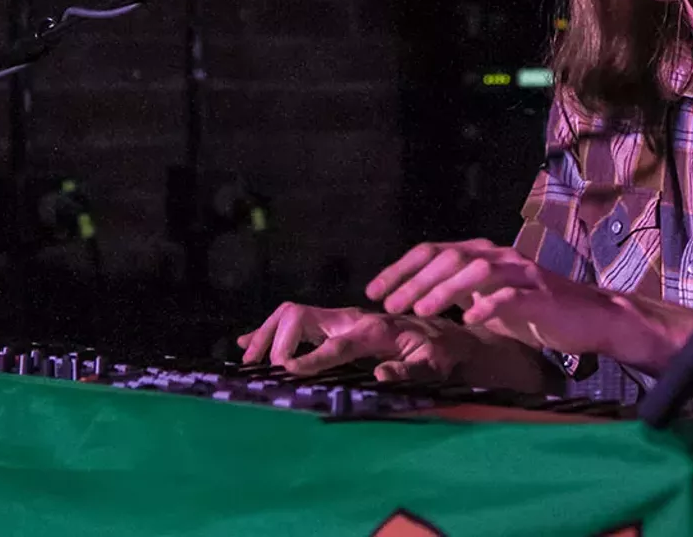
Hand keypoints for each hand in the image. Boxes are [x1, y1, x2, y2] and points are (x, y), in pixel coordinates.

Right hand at [236, 302, 477, 380]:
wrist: (444, 333)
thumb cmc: (439, 353)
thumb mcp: (433, 366)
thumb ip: (409, 372)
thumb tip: (380, 376)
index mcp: (374, 330)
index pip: (335, 344)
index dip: (311, 357)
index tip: (287, 371)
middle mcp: (352, 319)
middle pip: (300, 316)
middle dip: (277, 339)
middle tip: (263, 368)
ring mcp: (340, 318)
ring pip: (292, 315)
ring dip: (266, 333)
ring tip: (248, 358)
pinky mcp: (334, 324)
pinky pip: (296, 322)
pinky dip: (271, 331)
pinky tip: (248, 342)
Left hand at [365, 238, 625, 358]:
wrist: (590, 317)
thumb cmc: (536, 312)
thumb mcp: (489, 298)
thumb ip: (459, 292)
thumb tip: (416, 298)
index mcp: (483, 255)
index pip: (432, 251)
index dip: (401, 268)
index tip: (375, 291)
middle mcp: (500, 256)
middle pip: (449, 256)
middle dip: (415, 280)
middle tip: (391, 304)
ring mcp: (522, 273)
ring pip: (477, 270)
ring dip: (444, 290)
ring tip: (421, 311)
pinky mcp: (542, 295)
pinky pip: (511, 295)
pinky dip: (487, 304)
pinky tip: (469, 319)